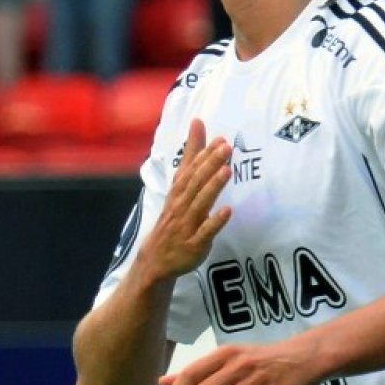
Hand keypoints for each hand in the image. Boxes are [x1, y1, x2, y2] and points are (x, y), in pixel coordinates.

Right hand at [136, 119, 231, 283]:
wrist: (156, 260)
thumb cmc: (174, 218)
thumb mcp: (180, 188)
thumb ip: (191, 157)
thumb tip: (198, 124)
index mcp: (178, 193)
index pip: (190, 170)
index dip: (203, 154)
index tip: (219, 138)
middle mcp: (181, 206)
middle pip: (195, 183)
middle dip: (210, 164)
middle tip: (226, 147)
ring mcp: (187, 225)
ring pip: (200, 203)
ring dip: (213, 187)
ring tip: (227, 171)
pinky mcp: (194, 243)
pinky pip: (205, 232)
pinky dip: (215, 221)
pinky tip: (228, 211)